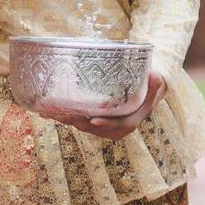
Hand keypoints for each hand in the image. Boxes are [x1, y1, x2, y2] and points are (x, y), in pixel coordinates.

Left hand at [39, 70, 166, 140]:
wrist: (145, 93)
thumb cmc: (149, 88)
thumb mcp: (156, 85)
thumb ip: (155, 83)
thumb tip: (156, 76)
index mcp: (131, 121)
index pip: (118, 125)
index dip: (106, 124)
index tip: (94, 120)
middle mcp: (115, 128)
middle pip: (94, 127)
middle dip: (77, 121)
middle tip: (62, 114)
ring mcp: (104, 126)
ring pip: (83, 125)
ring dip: (66, 120)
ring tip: (50, 113)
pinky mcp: (95, 122)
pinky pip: (79, 121)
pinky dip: (65, 117)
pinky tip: (49, 112)